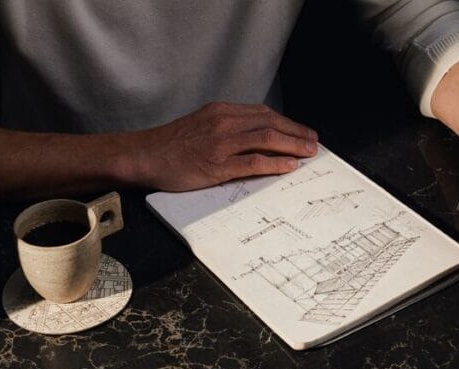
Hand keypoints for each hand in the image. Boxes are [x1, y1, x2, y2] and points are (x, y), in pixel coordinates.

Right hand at [131, 102, 318, 190]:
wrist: (144, 155)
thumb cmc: (171, 145)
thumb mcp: (201, 125)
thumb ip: (226, 128)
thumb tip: (253, 138)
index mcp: (221, 111)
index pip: (263, 113)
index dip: (287, 122)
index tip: (301, 131)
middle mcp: (224, 122)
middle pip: (270, 123)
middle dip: (296, 133)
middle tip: (313, 143)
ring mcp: (221, 143)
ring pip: (266, 139)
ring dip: (292, 146)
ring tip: (308, 154)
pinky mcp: (216, 165)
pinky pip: (253, 162)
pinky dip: (274, 163)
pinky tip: (288, 166)